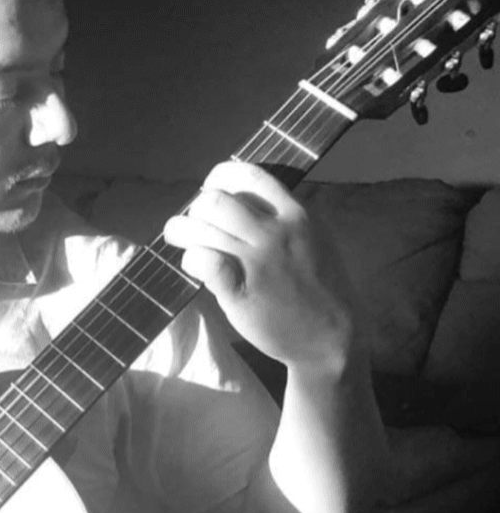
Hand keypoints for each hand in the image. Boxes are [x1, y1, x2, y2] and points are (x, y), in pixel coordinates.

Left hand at [163, 162, 362, 373]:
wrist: (332, 337)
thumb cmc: (318, 287)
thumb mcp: (313, 238)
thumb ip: (282, 217)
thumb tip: (242, 199)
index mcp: (295, 214)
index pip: (249, 175)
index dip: (219, 177)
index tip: (211, 190)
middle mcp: (275, 233)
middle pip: (216, 200)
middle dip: (195, 209)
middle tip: (191, 223)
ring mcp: (257, 263)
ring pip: (202, 228)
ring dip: (181, 231)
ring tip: (179, 240)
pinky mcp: (241, 292)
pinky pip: (204, 262)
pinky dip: (191, 259)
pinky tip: (194, 266)